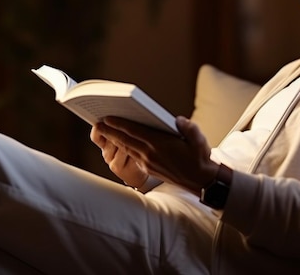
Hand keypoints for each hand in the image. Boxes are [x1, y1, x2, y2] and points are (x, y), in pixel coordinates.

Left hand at [94, 116, 218, 194]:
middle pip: (125, 140)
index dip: (119, 124)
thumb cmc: (200, 157)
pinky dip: (124, 148)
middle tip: (97, 124)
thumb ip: (188, 127)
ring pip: (127, 149)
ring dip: (114, 140)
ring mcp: (148, 163)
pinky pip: (132, 156)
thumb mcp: (199, 139)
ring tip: (104, 131)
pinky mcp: (150, 169)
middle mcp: (151, 154)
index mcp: (160, 144)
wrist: (202, 181)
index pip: (134, 131)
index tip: (107, 118)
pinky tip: (120, 143)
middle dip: (110, 132)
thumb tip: (178, 120)